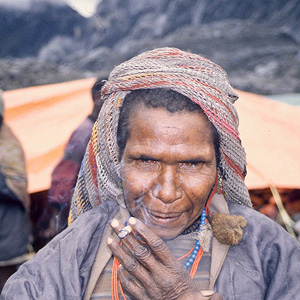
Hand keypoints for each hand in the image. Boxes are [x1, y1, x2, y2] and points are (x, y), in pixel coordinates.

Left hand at [107, 217, 221, 299]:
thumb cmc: (181, 283)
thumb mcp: (177, 265)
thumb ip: (162, 253)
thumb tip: (143, 236)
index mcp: (172, 265)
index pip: (156, 244)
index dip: (143, 230)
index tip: (131, 220)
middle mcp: (161, 275)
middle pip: (140, 252)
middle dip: (126, 236)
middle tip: (115, 224)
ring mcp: (151, 287)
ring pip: (132, 266)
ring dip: (119, 252)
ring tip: (110, 240)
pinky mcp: (144, 298)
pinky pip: (129, 285)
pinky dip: (122, 274)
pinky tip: (117, 264)